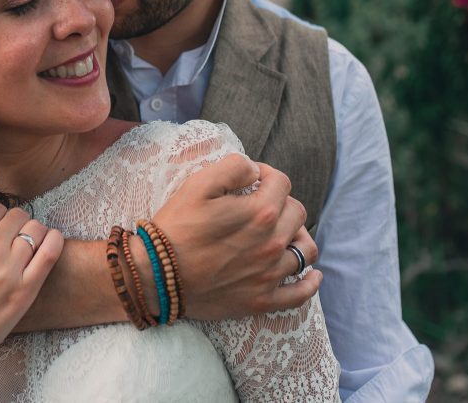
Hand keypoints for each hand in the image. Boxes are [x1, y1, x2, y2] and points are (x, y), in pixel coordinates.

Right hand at [0, 204, 63, 401]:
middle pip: (18, 216)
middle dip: (13, 223)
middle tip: (8, 239)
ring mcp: (11, 272)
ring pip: (36, 229)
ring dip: (33, 232)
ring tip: (25, 245)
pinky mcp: (26, 292)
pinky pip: (50, 253)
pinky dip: (54, 241)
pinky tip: (48, 243)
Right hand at [151, 155, 320, 319]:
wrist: (156, 274)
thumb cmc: (176, 227)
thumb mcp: (198, 184)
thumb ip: (233, 167)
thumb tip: (255, 170)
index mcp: (261, 213)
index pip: (282, 182)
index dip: (267, 174)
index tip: (252, 179)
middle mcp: (272, 243)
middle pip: (297, 213)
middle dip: (282, 202)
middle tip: (261, 204)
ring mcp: (270, 274)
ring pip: (305, 250)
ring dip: (297, 236)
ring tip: (283, 233)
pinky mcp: (262, 299)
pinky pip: (300, 294)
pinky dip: (310, 282)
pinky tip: (311, 274)